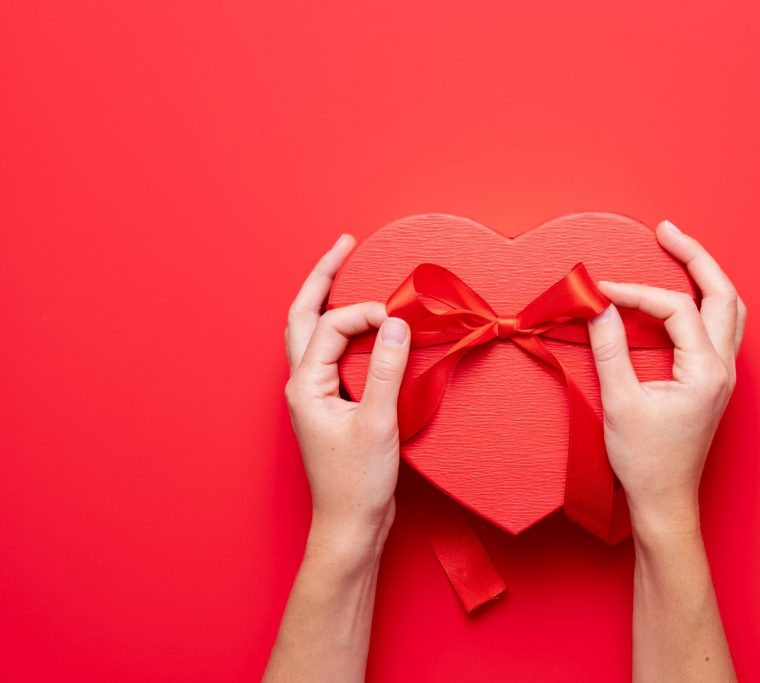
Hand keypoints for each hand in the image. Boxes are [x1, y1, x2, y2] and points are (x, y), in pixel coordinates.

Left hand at [284, 234, 410, 558]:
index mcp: (305, 385)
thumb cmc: (357, 483)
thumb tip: (397, 322)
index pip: (334, 327)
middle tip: (345, 244)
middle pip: (303, 316)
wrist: (351, 526)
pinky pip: (332, 354)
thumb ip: (388, 369)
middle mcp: (303, 385)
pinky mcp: (332, 406)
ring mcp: (315, 395)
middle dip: (323, 277)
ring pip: (312, 334)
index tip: (402, 318)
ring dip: (327, 300)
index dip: (367, 313)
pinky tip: (364, 326)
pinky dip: (345, 330)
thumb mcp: (379, 423)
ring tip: (345, 270)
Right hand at [587, 220, 745, 540]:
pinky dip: (704, 303)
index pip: (675, 309)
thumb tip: (597, 307)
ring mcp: (723, 376)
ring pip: (730, 309)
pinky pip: (721, 329)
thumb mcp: (620, 402)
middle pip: (722, 294)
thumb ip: (609, 349)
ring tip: (679, 251)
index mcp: (706, 370)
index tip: (600, 293)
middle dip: (695, 257)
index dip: (636, 294)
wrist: (665, 501)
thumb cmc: (645, 462)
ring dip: (707, 278)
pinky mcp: (713, 383)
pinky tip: (682, 297)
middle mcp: (723, 368)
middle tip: (666, 230)